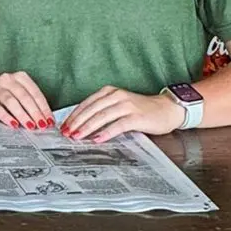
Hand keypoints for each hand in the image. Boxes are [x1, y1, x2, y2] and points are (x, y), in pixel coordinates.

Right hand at [0, 71, 54, 130]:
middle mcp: (8, 80)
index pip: (35, 93)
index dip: (44, 108)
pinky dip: (7, 117)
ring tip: (30, 126)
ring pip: (11, 102)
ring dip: (23, 115)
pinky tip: (14, 124)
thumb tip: (46, 120)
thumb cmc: (7, 94)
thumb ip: (32, 104)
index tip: (50, 120)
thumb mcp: (20, 93)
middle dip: (35, 113)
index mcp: (20, 77)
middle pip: (24, 97)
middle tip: (42, 125)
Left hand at [61, 87, 185, 142]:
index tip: (63, 126)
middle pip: (91, 109)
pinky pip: (118, 124)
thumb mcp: (118, 106)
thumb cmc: (140, 110)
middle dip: (76, 122)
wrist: (167, 109)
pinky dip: (106, 132)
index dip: (73, 115)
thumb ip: (102, 111)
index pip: (86, 103)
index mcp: (109, 91)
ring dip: (87, 127)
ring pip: (102, 116)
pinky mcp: (136, 116)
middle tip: (66, 133)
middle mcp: (116, 96)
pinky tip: (97, 139)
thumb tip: (81, 124)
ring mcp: (127, 105)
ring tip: (77, 137)